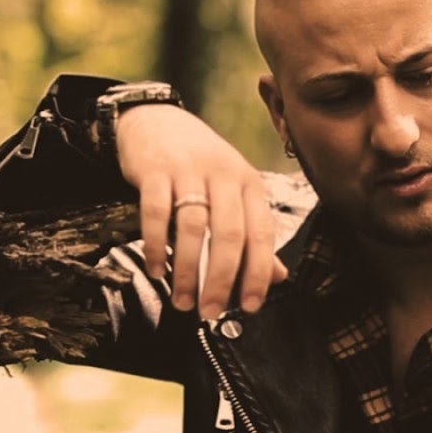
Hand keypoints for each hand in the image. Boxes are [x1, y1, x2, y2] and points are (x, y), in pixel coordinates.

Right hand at [115, 104, 288, 319]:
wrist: (155, 121)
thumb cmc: (198, 165)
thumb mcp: (232, 192)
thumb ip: (252, 234)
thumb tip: (277, 277)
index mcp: (248, 183)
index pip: (261, 233)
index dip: (258, 272)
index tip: (251, 306)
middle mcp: (223, 175)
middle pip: (229, 234)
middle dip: (222, 279)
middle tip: (210, 311)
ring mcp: (188, 170)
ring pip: (193, 227)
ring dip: (188, 271)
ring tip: (182, 300)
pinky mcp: (155, 170)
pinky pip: (156, 213)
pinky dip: (157, 245)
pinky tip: (156, 270)